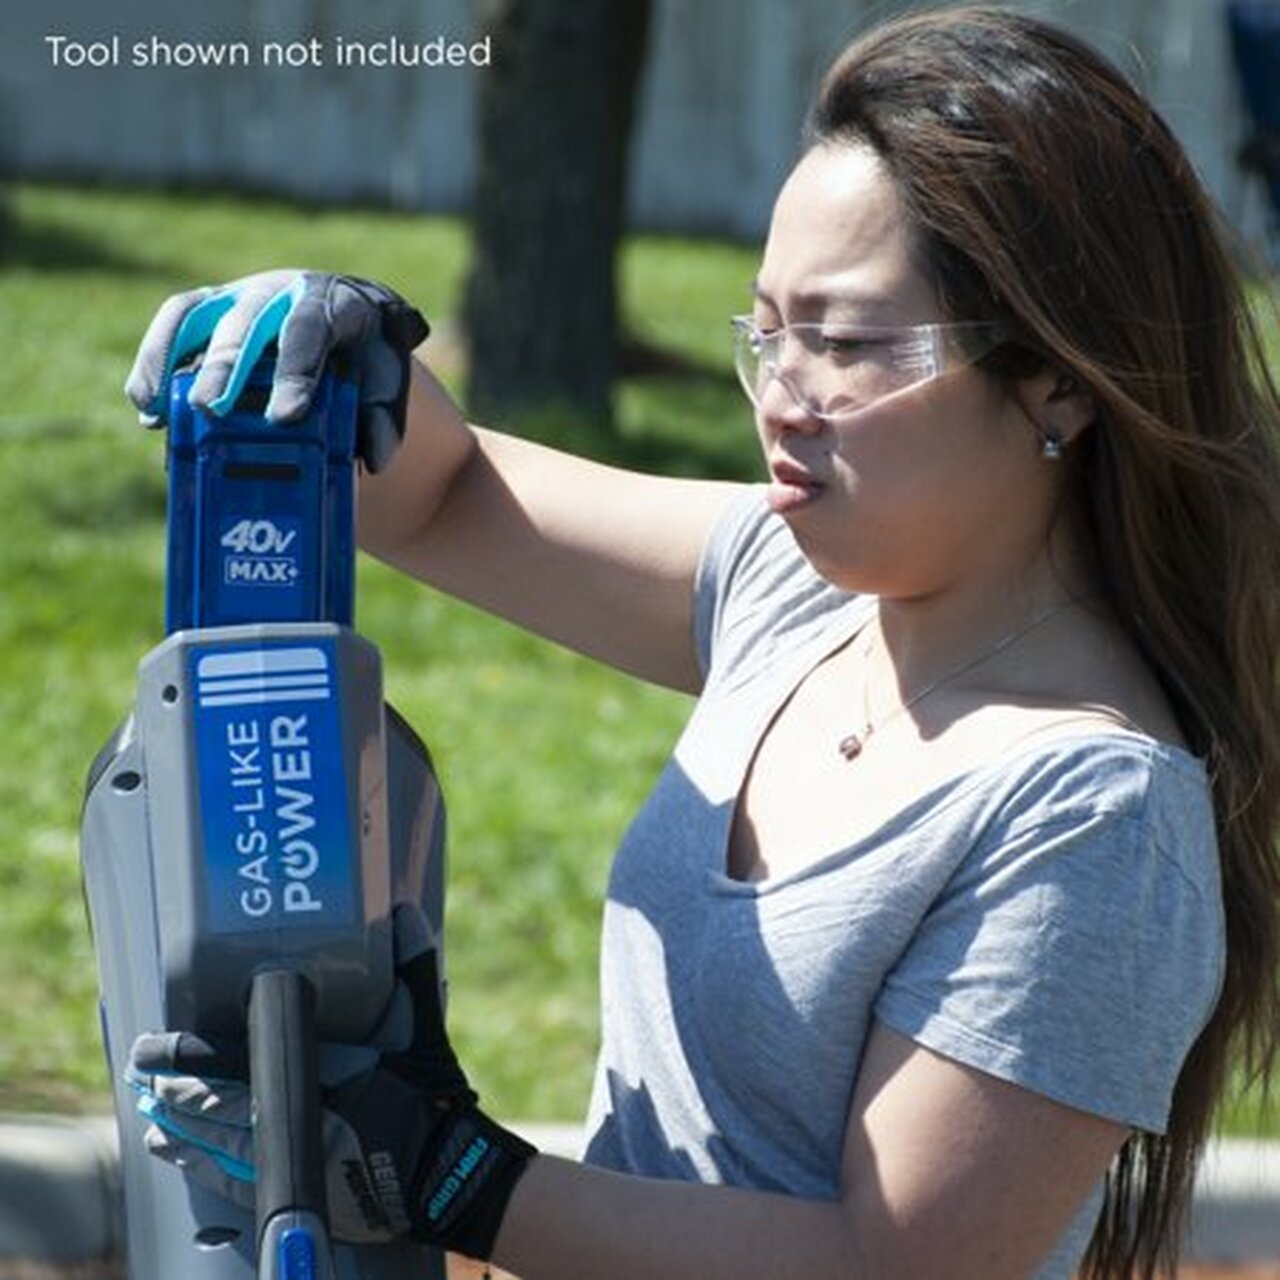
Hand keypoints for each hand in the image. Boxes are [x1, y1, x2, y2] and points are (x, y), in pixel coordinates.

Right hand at [124, 270, 429, 470]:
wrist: (351, 318)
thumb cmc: (366, 358)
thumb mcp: (386, 383)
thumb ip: (382, 418)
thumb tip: (371, 459)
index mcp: (335, 305)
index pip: (312, 330)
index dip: (296, 372)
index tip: (285, 417)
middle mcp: (283, 290)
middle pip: (248, 321)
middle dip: (227, 366)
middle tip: (212, 410)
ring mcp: (241, 294)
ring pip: (197, 313)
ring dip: (171, 359)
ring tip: (157, 412)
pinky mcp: (210, 305)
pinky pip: (175, 323)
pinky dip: (155, 362)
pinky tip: (147, 406)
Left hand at [127, 907, 536, 1258]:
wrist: (450, 1178)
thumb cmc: (436, 1104)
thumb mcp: (427, 1035)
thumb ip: (414, 974)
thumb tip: (406, 914)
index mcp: (332, 1079)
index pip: (247, 1063)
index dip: (196, 1057)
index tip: (156, 1049)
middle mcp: (308, 1123)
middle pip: (224, 1107)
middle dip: (181, 1091)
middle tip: (146, 1074)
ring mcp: (302, 1164)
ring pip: (223, 1145)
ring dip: (184, 1126)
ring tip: (153, 1109)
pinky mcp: (302, 1192)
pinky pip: (236, 1181)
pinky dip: (201, 1164)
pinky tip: (175, 1149)